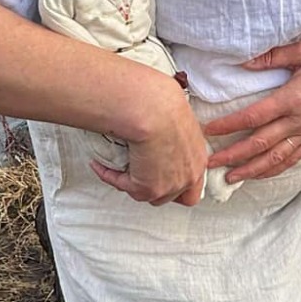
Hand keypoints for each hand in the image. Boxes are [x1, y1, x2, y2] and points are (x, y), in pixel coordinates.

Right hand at [91, 78, 209, 205]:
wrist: (154, 111)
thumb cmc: (165, 105)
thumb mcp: (179, 117)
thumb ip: (175, 130)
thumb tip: (162, 125)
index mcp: (199, 159)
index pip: (193, 184)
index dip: (178, 182)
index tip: (162, 171)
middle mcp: (188, 176)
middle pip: (173, 196)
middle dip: (156, 187)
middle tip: (138, 172)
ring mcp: (169, 186)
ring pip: (148, 195)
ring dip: (133, 183)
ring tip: (120, 168)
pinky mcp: (146, 189)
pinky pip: (123, 186)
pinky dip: (110, 176)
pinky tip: (102, 164)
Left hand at [202, 41, 300, 183]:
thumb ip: (272, 57)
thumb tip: (244, 62)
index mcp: (292, 99)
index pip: (254, 117)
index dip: (229, 125)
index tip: (210, 130)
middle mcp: (298, 120)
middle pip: (260, 144)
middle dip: (233, 155)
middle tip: (210, 164)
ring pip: (275, 158)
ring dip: (251, 170)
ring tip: (231, 177)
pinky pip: (292, 159)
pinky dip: (274, 170)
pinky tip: (260, 174)